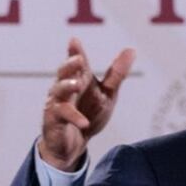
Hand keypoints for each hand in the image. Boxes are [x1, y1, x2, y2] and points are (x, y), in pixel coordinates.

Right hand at [39, 38, 134, 170]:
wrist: (75, 144)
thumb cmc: (89, 113)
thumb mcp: (107, 94)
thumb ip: (116, 74)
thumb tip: (131, 50)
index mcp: (78, 79)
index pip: (77, 63)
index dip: (75, 51)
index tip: (74, 41)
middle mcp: (64, 88)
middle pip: (64, 73)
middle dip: (70, 65)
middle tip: (79, 59)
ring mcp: (57, 103)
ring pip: (59, 91)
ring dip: (67, 86)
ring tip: (78, 84)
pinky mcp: (53, 120)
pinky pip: (63, 116)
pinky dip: (74, 117)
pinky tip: (84, 122)